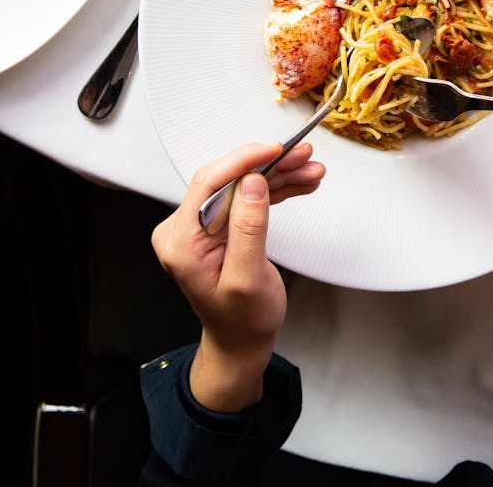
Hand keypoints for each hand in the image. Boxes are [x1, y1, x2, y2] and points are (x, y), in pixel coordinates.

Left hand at [151, 141, 324, 410]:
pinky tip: (299, 184)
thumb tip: (251, 184)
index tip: (274, 149)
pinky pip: (247, 200)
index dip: (242, 161)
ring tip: (310, 170)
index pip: (208, 184)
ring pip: (242, 187)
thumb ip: (248, 229)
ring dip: (278, 176)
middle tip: (303, 156)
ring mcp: (201, 228)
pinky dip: (274, 190)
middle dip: (269, 166)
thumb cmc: (241, 321)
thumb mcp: (248, 278)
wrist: (241, 344)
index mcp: (181, 242)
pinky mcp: (218, 228)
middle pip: (229, 181)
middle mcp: (184, 230)